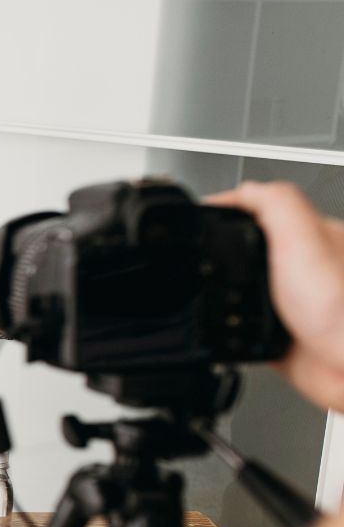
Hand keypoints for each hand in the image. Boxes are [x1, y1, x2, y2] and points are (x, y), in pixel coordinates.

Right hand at [205, 181, 343, 409]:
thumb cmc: (343, 310)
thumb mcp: (303, 236)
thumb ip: (272, 203)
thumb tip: (239, 189)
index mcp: (308, 236)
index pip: (256, 212)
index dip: (223, 214)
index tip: (197, 223)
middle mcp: (297, 269)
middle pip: (239, 251)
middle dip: (216, 260)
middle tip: (203, 264)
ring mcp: (286, 303)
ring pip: (234, 292)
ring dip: (220, 300)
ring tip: (217, 299)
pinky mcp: (275, 337)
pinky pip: (237, 330)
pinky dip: (227, 333)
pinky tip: (230, 331)